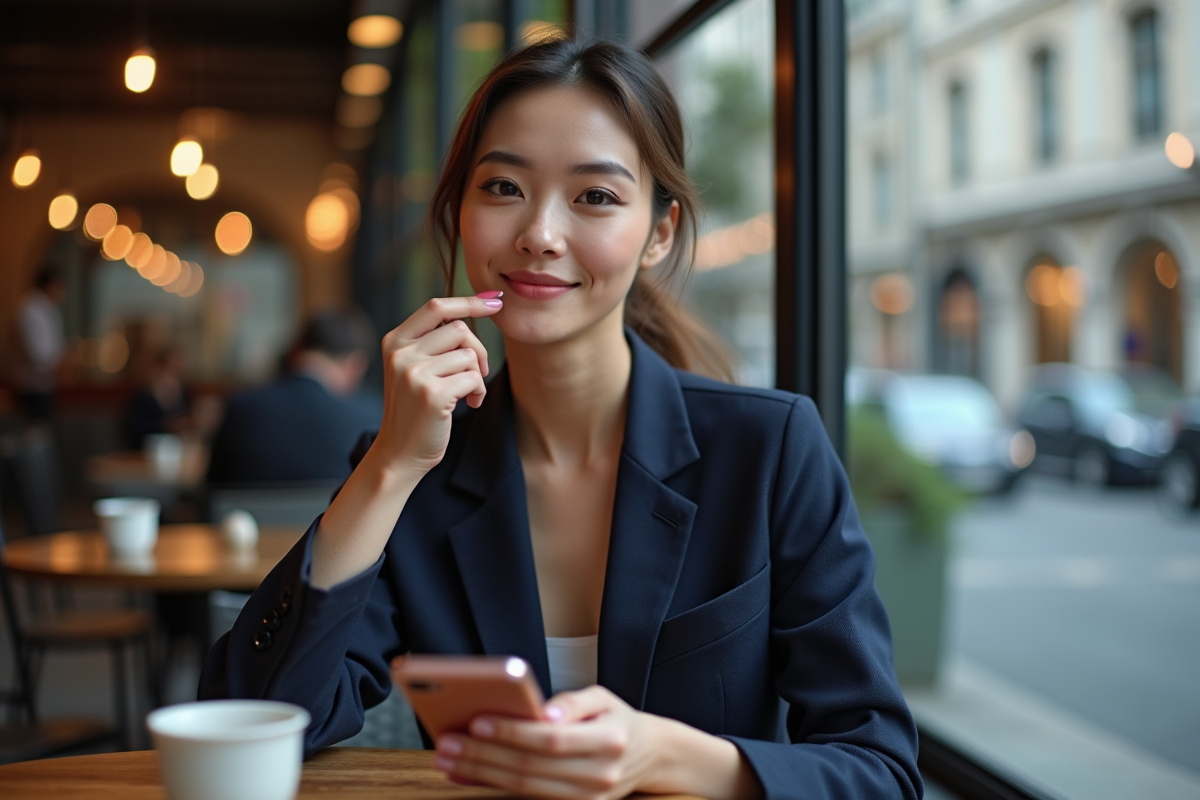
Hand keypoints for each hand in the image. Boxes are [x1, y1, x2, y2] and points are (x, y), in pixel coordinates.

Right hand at [370, 295, 501, 476]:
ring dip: (477, 376)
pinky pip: (473, 378)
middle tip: (477, 373)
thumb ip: (433, 342)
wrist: (399, 453)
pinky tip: (469, 404)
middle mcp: (401, 353)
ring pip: (468, 354)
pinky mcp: (432, 394)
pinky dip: (478, 391)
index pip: (436, 307)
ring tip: (467, 394)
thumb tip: (477, 305)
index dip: (469, 301)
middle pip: (459, 329)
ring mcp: (414, 373)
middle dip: (478, 350)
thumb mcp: (413, 368)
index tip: (496, 301)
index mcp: (395, 341)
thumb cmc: (415, 410)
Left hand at [433, 686, 659, 799]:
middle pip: (529, 767)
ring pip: (523, 787)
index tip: (477, 720)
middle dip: (483, 754)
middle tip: (447, 741)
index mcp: (608, 741)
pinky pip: (526, 798)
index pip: (550, 738)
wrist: (649, 756)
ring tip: (447, 758)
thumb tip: (542, 711)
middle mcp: (597, 775)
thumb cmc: (617, 721)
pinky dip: (492, 787)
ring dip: (480, 773)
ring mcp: (586, 799)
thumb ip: (573, 702)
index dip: (512, 731)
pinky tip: (467, 774)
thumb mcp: (603, 698)